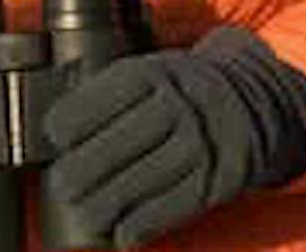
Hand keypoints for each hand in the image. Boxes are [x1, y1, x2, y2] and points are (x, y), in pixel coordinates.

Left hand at [41, 29, 305, 247]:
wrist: (254, 99)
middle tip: (61, 185)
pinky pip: (171, 207)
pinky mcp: (216, 178)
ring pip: (140, 181)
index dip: (71, 119)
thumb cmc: (182, 91)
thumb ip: (111, 93)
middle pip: (116, 144)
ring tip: (84, 214)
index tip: (54, 136)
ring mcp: (200, 143)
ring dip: (104, 205)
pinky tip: (121, 234)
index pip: (103, 96)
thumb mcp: (152, 71)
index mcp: (156, 73)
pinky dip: (141, 225)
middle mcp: (179, 105)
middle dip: (80, 171)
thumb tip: (52, 132)